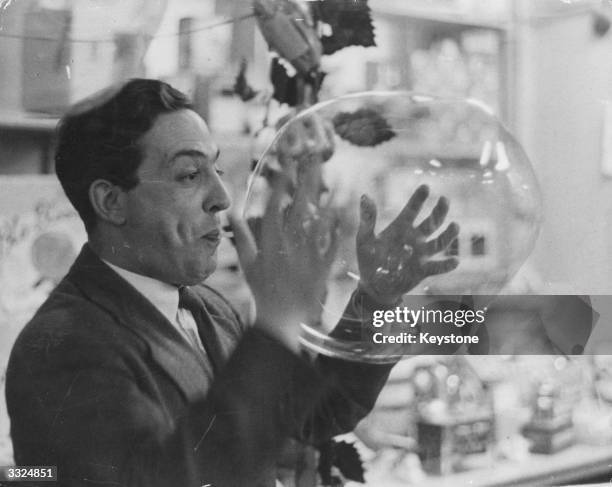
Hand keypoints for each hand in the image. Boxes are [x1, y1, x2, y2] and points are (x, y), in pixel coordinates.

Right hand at [230, 173, 338, 351]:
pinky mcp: (323, 265)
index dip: (281, 184)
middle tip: (314, 157)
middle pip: (299, 205)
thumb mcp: (248, 263)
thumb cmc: (263, 291)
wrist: (283, 318)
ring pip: (320, 219)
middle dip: (306, 179)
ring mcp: (308, 254)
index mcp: (270, 242)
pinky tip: (346, 208)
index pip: (274, 205)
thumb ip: (242, 236)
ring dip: (329, 197)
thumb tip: (232, 213)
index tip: (287, 164)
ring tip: (338, 177)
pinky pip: (333, 241)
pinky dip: (339, 224)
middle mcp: (289, 244)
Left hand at [356, 185, 458, 304]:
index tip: (425, 187)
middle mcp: (415, 238)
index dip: (418, 198)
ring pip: (440, 242)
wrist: (374, 285)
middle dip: (439, 210)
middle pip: (432, 222)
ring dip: (448, 234)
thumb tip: (364, 196)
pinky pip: (438, 267)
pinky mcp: (423, 270)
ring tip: (455, 226)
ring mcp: (421, 253)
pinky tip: (455, 260)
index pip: (412, 209)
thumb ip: (367, 219)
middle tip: (445, 200)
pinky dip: (447, 264)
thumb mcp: (365, 239)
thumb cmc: (369, 259)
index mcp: (401, 227)